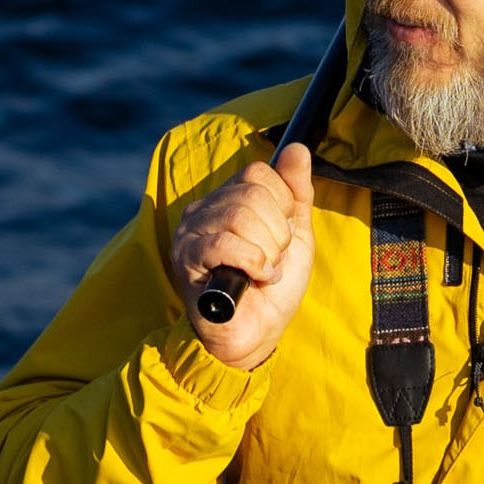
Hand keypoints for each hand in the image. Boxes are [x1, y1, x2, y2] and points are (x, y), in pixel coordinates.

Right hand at [171, 142, 315, 369]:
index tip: (284, 235)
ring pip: (240, 216)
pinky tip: (257, 278)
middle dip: (278, 232)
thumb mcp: (294, 234)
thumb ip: (296, 192)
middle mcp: (203, 209)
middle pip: (252, 193)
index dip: (284, 204)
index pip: (259, 173)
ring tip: (265, 271)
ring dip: (267, 250)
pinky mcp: (185, 260)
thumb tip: (298, 148)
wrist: (258, 335)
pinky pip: (225, 243)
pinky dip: (253, 261)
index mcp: (228, 198)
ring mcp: (190, 233)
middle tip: (274, 258)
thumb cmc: (272, 287)